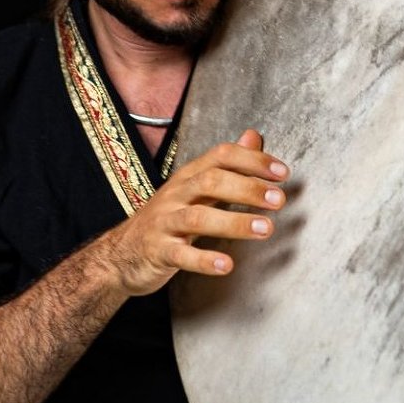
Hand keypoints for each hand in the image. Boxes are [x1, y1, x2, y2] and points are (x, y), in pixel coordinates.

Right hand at [109, 128, 288, 294]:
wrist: (121, 254)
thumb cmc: (168, 218)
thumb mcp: (195, 187)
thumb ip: (227, 165)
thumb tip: (254, 136)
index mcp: (188, 176)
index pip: (221, 156)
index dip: (253, 160)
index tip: (283, 172)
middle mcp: (176, 194)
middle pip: (211, 181)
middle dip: (248, 188)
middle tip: (280, 200)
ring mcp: (165, 223)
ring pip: (198, 217)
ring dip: (234, 222)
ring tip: (265, 229)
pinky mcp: (158, 251)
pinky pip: (181, 255)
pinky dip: (204, 260)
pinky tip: (226, 266)